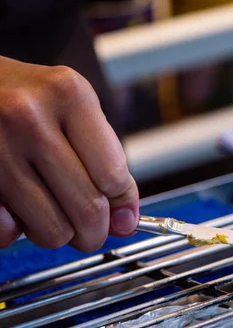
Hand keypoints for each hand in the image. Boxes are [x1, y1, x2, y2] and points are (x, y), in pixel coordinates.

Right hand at [0, 56, 138, 251]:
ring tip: (49, 208)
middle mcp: (28, 116)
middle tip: (90, 227)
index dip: (120, 204)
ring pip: (53, 230)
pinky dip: (17, 230)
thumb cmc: (24, 98)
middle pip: (88, 209)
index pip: (114, 177)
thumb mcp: (73, 111)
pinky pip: (8, 232)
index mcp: (68, 95)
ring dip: (58, 232)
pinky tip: (15, 205)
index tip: (118, 213)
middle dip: (94, 231)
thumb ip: (106, 162)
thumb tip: (126, 221)